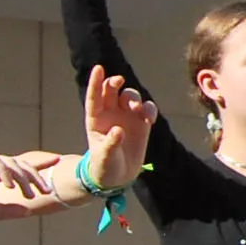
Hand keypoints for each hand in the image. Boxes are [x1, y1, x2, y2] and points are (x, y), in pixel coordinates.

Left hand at [82, 65, 156, 191]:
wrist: (119, 176)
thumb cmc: (105, 166)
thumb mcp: (104, 158)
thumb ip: (110, 144)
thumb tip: (118, 130)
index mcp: (95, 119)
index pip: (94, 97)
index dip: (95, 82)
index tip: (98, 68)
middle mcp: (110, 113)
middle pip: (112, 90)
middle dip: (115, 83)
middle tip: (119, 82)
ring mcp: (126, 116)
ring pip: (130, 96)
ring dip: (134, 98)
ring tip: (139, 109)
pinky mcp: (141, 122)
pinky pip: (147, 108)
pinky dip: (150, 109)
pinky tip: (150, 119)